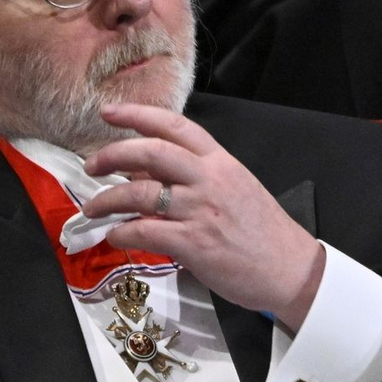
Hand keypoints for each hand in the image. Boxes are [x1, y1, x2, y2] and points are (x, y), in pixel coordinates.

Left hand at [82, 103, 324, 332]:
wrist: (290, 269)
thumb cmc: (263, 232)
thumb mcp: (235, 189)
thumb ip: (196, 177)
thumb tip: (149, 175)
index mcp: (220, 162)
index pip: (175, 126)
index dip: (138, 114)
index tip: (110, 112)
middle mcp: (209, 179)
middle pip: (150, 152)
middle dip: (113, 155)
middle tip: (92, 165)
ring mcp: (200, 210)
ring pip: (140, 193)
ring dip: (108, 199)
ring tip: (94, 208)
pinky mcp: (194, 243)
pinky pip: (145, 232)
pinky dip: (123, 233)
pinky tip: (115, 236)